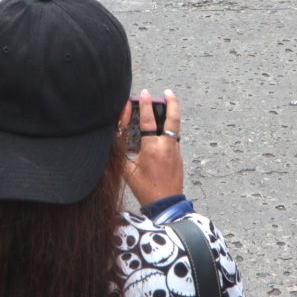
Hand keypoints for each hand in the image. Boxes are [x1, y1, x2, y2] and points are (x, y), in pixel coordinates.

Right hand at [122, 89, 183, 205]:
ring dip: (172, 114)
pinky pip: (175, 138)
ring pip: (176, 127)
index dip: (145, 105)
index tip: (145, 93)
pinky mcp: (179, 157)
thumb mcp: (127, 170)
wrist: (166, 204)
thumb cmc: (145, 189)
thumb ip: (122, 151)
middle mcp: (167, 146)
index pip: (148, 121)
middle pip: (173, 119)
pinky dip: (170, 129)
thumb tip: (117, 134)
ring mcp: (176, 151)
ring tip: (169, 103)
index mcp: (152, 148)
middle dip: (171, 102)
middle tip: (167, 91)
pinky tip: (164, 128)